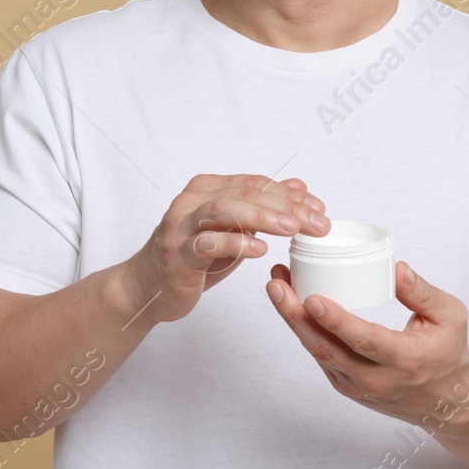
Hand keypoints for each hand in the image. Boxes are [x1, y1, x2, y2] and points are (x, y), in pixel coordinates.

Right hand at [122, 175, 328, 327]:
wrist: (148, 286)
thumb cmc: (192, 256)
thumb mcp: (231, 229)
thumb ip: (261, 207)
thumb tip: (300, 186)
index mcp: (206, 188)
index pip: (255, 183)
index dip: (289, 194)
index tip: (320, 209)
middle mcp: (191, 201)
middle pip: (244, 194)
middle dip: (285, 206)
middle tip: (317, 223)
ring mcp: (180, 226)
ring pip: (224, 211)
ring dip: (262, 218)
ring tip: (291, 229)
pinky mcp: (176, 254)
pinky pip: (206, 244)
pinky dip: (234, 244)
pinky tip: (258, 249)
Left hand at [266, 260, 468, 427]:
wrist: (446, 400)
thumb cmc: (448, 352)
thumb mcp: (451, 317)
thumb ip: (423, 293)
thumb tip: (397, 268)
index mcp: (405, 360)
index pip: (364, 341)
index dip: (335, 320)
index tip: (311, 298)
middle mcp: (376, 379)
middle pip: (327, 348)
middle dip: (296, 315)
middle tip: (277, 284)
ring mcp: (357, 387)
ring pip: (317, 353)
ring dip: (292, 320)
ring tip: (277, 286)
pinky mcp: (345, 387)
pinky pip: (319, 357)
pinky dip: (302, 330)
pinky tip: (290, 304)